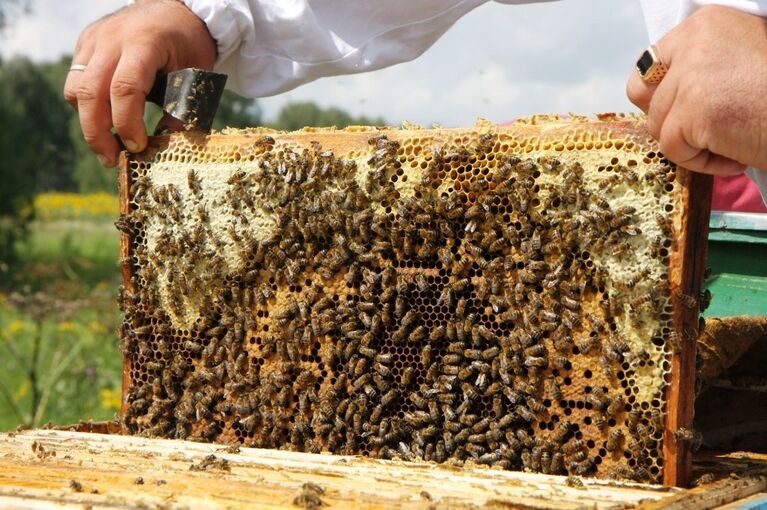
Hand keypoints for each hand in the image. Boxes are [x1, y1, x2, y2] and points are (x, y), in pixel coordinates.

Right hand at [63, 0, 215, 166]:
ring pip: (75, 90)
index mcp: (143, 44)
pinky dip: (87, 106)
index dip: (127, 124)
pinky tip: (107, 119)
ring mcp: (94, 39)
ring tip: (108, 146)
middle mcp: (112, 39)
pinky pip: (76, 81)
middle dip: (98, 134)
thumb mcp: (196, 75)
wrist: (177, 9)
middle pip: (90, 93)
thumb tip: (168, 148)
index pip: (124, 89)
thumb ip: (182, 110)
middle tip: (112, 160)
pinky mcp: (86, 43)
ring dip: (88, 123)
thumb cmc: (190, 45)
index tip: (138, 147)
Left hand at [626, 5, 766, 175]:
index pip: (651, 63)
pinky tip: (736, 153)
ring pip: (658, 126)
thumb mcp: (738, 60)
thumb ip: (699, 66)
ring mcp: (691, 77)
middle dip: (667, 119)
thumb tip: (661, 90)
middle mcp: (694, 42)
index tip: (685, 109)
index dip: (660, 94)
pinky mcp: (693, 112)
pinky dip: (702, 163)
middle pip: (644, 95)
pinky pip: (673, 150)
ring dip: (692, 143)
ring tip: (734, 139)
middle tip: (703, 130)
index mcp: (705, 23)